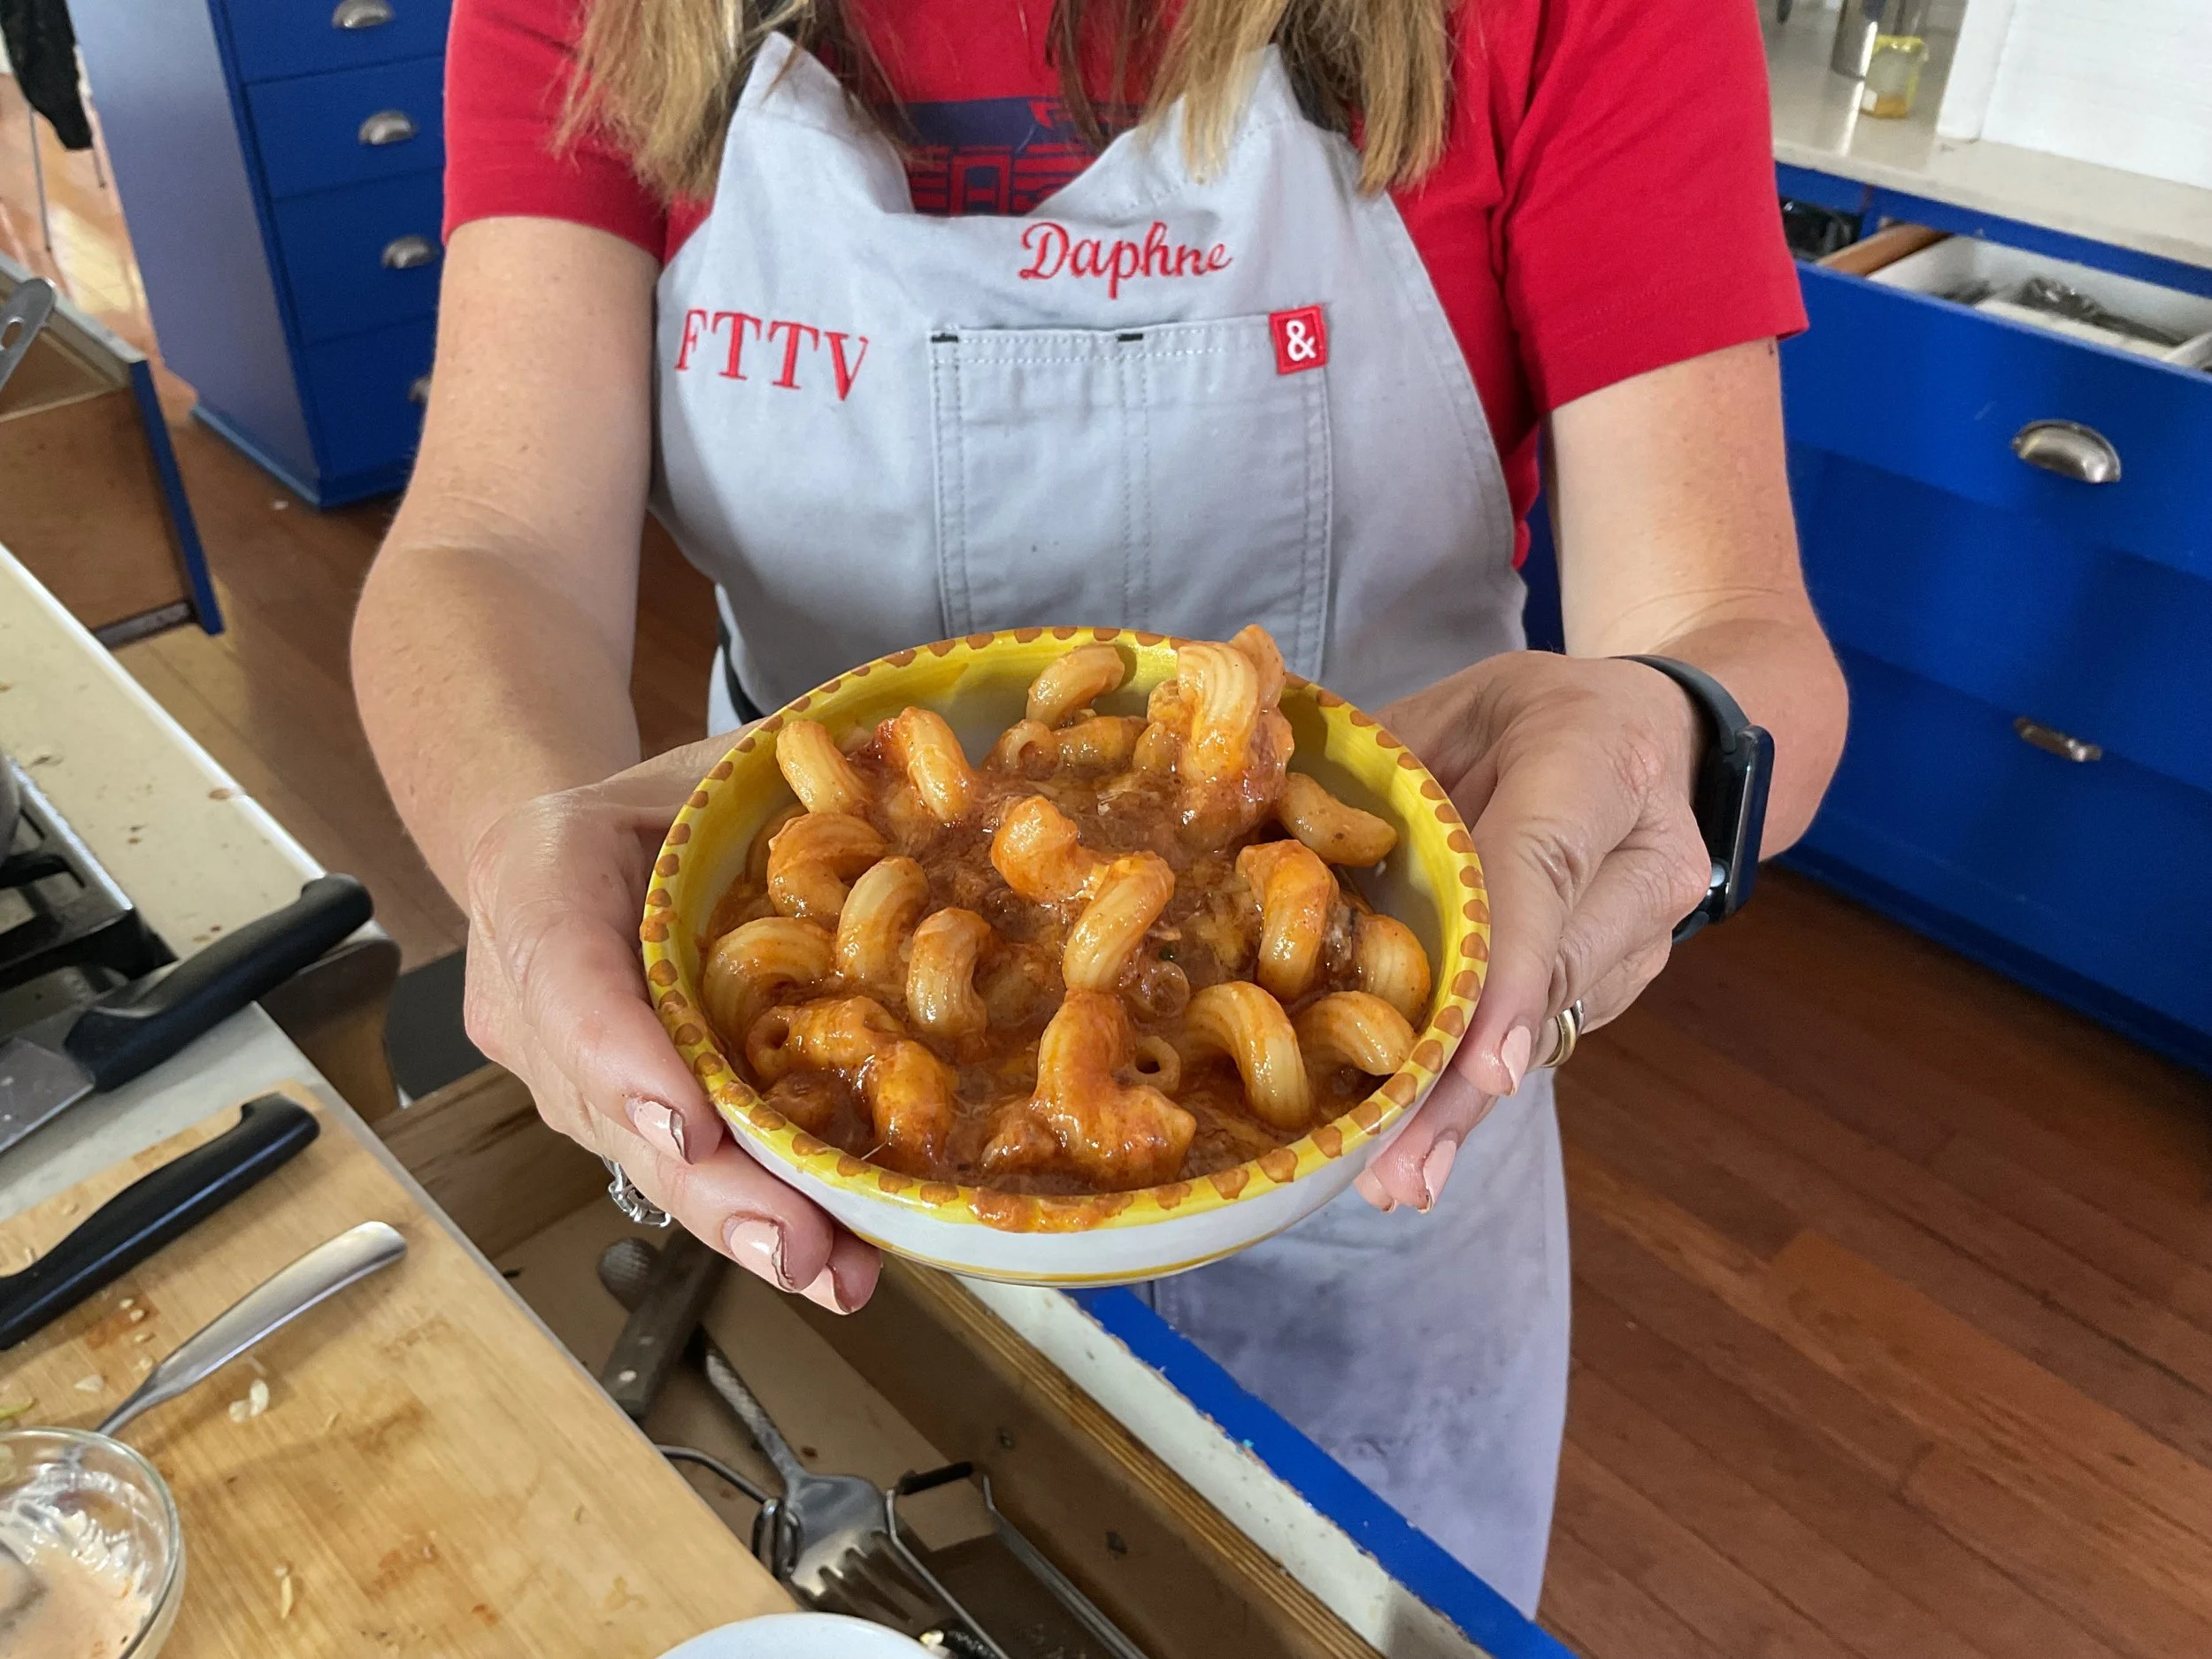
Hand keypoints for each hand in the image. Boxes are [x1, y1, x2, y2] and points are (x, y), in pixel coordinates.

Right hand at [461, 737, 879, 1311]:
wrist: (557, 840)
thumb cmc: (651, 795)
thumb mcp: (704, 760)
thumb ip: (787, 763)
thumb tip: (919, 756)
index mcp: (538, 872)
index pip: (566, 970)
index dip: (625, 1058)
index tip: (694, 1125)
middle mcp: (527, 988)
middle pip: (609, 1105)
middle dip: (710, 1187)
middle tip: (796, 1247)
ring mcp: (556, 1067)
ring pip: (638, 1156)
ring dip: (738, 1220)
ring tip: (833, 1270)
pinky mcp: (601, 1112)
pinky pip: (668, 1164)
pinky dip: (747, 1209)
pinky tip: (829, 1255)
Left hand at [1354, 653, 1711, 1211]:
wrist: (1658, 732)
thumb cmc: (1533, 715)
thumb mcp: (1459, 704)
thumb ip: (1386, 768)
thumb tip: (1267, 828)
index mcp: (1598, 764)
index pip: (1543, 873)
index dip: (1506, 973)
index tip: (1482, 1066)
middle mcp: (1643, 863)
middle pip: (1545, 979)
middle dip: (1466, 1083)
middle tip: (1399, 1169)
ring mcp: (1641, 933)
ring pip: (1546, 1027)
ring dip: (1467, 1108)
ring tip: (1397, 1179)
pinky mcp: (1617, 978)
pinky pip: (1541, 1033)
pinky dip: (1476, 1087)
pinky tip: (1419, 1146)